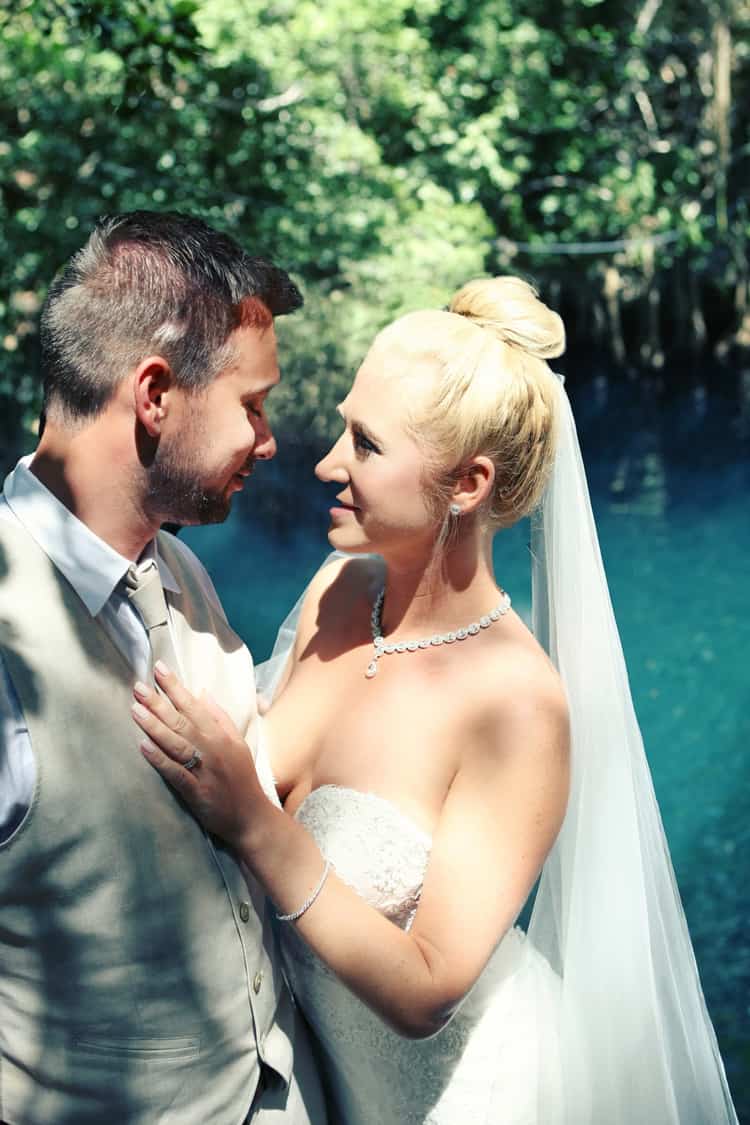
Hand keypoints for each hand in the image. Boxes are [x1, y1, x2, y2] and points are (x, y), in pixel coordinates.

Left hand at [131, 662, 267, 846]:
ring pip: (176, 744)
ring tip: (135, 710)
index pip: (195, 706)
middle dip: (159, 703)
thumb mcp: (238, 743)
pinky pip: (175, 773)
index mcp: (221, 736)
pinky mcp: (195, 792)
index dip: (176, 687)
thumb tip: (203, 693)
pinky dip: (159, 760)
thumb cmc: (242, 778)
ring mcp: (204, 771)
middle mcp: (212, 750)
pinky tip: (143, 747)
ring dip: (155, 726)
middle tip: (139, 686)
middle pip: (182, 722)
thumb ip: (221, 718)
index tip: (159, 669)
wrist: (251, 816)